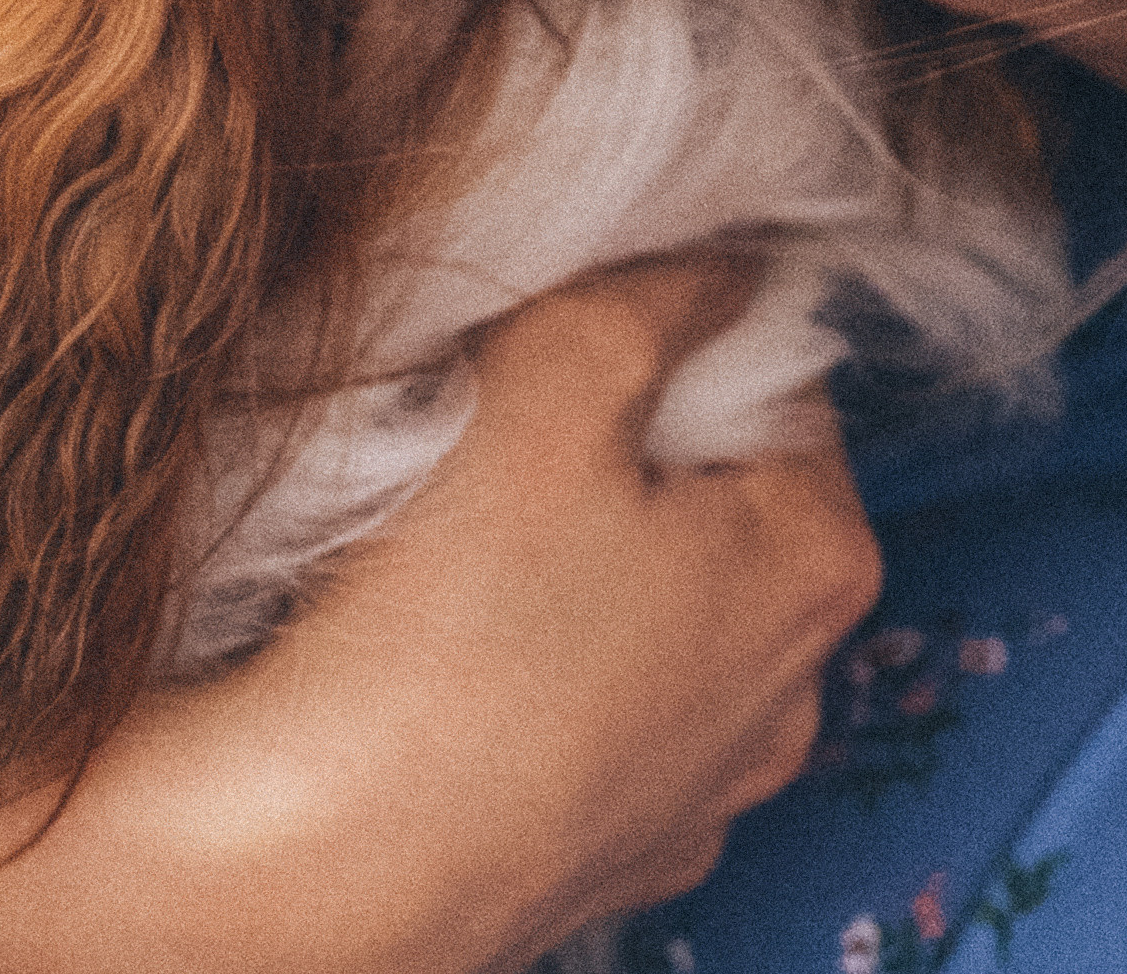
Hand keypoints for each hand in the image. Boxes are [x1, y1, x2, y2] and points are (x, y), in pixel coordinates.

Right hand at [0, 262, 878, 973]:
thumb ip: (662, 291)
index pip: (779, 376)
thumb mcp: (558, 374)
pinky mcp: (601, 856)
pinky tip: (443, 653)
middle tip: (500, 428)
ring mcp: (696, 794)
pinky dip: (531, 664)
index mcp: (819, 562)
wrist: (307, 870)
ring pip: (649, 602)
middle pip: (720, 492)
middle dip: (626, 442)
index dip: (671, 328)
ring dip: (573, 554)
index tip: (567, 334)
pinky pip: (584, 705)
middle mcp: (792, 695)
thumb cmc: (446, 628)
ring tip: (455, 544)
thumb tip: (726, 257)